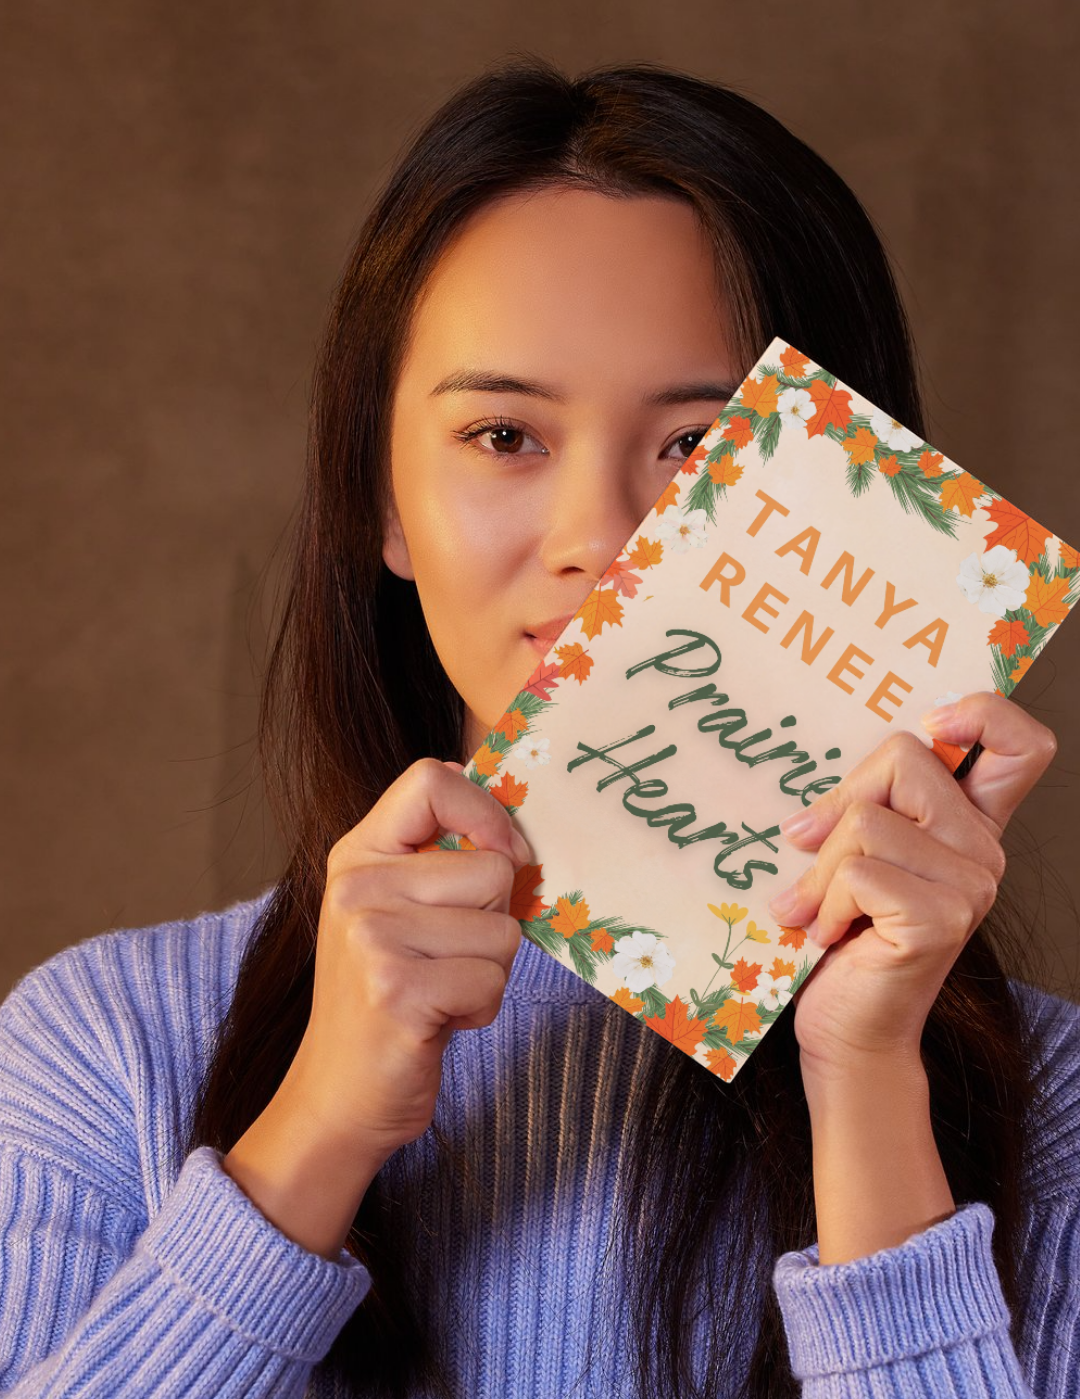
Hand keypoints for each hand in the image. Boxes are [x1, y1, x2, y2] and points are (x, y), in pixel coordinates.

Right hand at [284, 757, 530, 1166]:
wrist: (338, 1095)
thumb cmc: (387, 995)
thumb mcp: (397, 909)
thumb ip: (438, 856)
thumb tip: (500, 802)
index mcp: (357, 854)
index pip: (431, 779)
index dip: (486, 812)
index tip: (500, 854)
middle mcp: (357, 887)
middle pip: (493, 868)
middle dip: (494, 923)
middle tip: (447, 958)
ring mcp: (372, 938)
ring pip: (503, 930)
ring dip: (489, 971)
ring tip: (439, 990)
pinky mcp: (397, 991)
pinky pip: (492, 980)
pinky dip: (480, 1008)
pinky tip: (437, 1021)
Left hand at [766, 692, 1056, 1080]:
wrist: (845, 1029)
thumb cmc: (839, 938)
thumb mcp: (849, 854)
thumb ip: (860, 806)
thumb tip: (812, 802)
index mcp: (969, 825)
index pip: (1022, 744)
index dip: (984, 712)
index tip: (934, 722)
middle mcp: (984, 851)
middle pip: (905, 756)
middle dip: (840, 801)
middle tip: (810, 850)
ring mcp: (970, 887)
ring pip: (867, 819)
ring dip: (820, 870)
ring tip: (818, 910)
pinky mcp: (941, 919)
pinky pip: (858, 871)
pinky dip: (824, 901)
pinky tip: (829, 934)